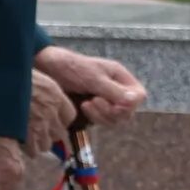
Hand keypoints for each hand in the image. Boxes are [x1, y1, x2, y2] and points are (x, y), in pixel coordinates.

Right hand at [26, 69, 77, 163]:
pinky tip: (19, 142)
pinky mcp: (28, 136)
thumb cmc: (10, 76)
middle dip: (49, 133)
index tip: (52, 119)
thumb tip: (37, 93)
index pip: (69, 115)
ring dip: (38, 142)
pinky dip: (27, 149)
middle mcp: (51, 112)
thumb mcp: (31, 75)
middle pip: (59, 133)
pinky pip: (33, 151)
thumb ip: (40, 88)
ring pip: (47, 144)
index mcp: (55, 95)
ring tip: (26, 137)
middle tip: (36, 129)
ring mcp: (40, 126)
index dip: (60, 120)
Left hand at [32, 45, 146, 129]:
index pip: (139, 96)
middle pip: (128, 111)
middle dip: (112, 111)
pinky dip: (95, 117)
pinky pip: (103, 121)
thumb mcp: (93, 78)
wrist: (49, 70)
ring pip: (116, 119)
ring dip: (102, 115)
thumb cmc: (72, 68)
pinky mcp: (96, 110)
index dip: (130, 104)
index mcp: (121, 77)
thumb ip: (114, 90)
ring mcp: (107, 101)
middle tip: (94, 102)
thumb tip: (136, 100)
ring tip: (86, 104)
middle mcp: (117, 90)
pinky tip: (83, 107)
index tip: (115, 104)